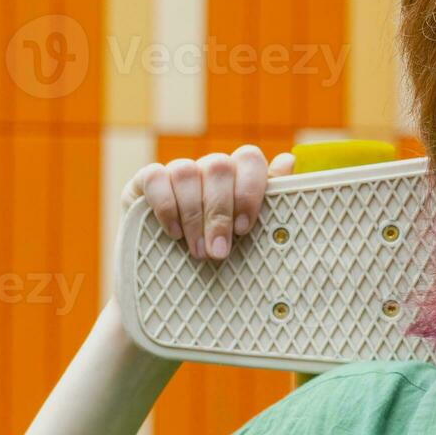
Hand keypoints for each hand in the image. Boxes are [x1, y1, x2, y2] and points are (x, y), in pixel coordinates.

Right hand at [119, 145, 294, 260]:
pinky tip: (173, 233)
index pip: (249, 159)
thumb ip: (269, 200)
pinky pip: (156, 178)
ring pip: (187, 172)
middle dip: (219, 213)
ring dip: (194, 216)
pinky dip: (166, 206)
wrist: (170, 275)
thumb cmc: (219, 250)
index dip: (249, 190)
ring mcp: (178, 171)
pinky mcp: (146, 180)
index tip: (244, 228)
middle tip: (219, 252)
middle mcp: (209, 168)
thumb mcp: (246, 232)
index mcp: (239, 175)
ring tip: (198, 252)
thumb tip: (289, 159)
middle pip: (219, 167)